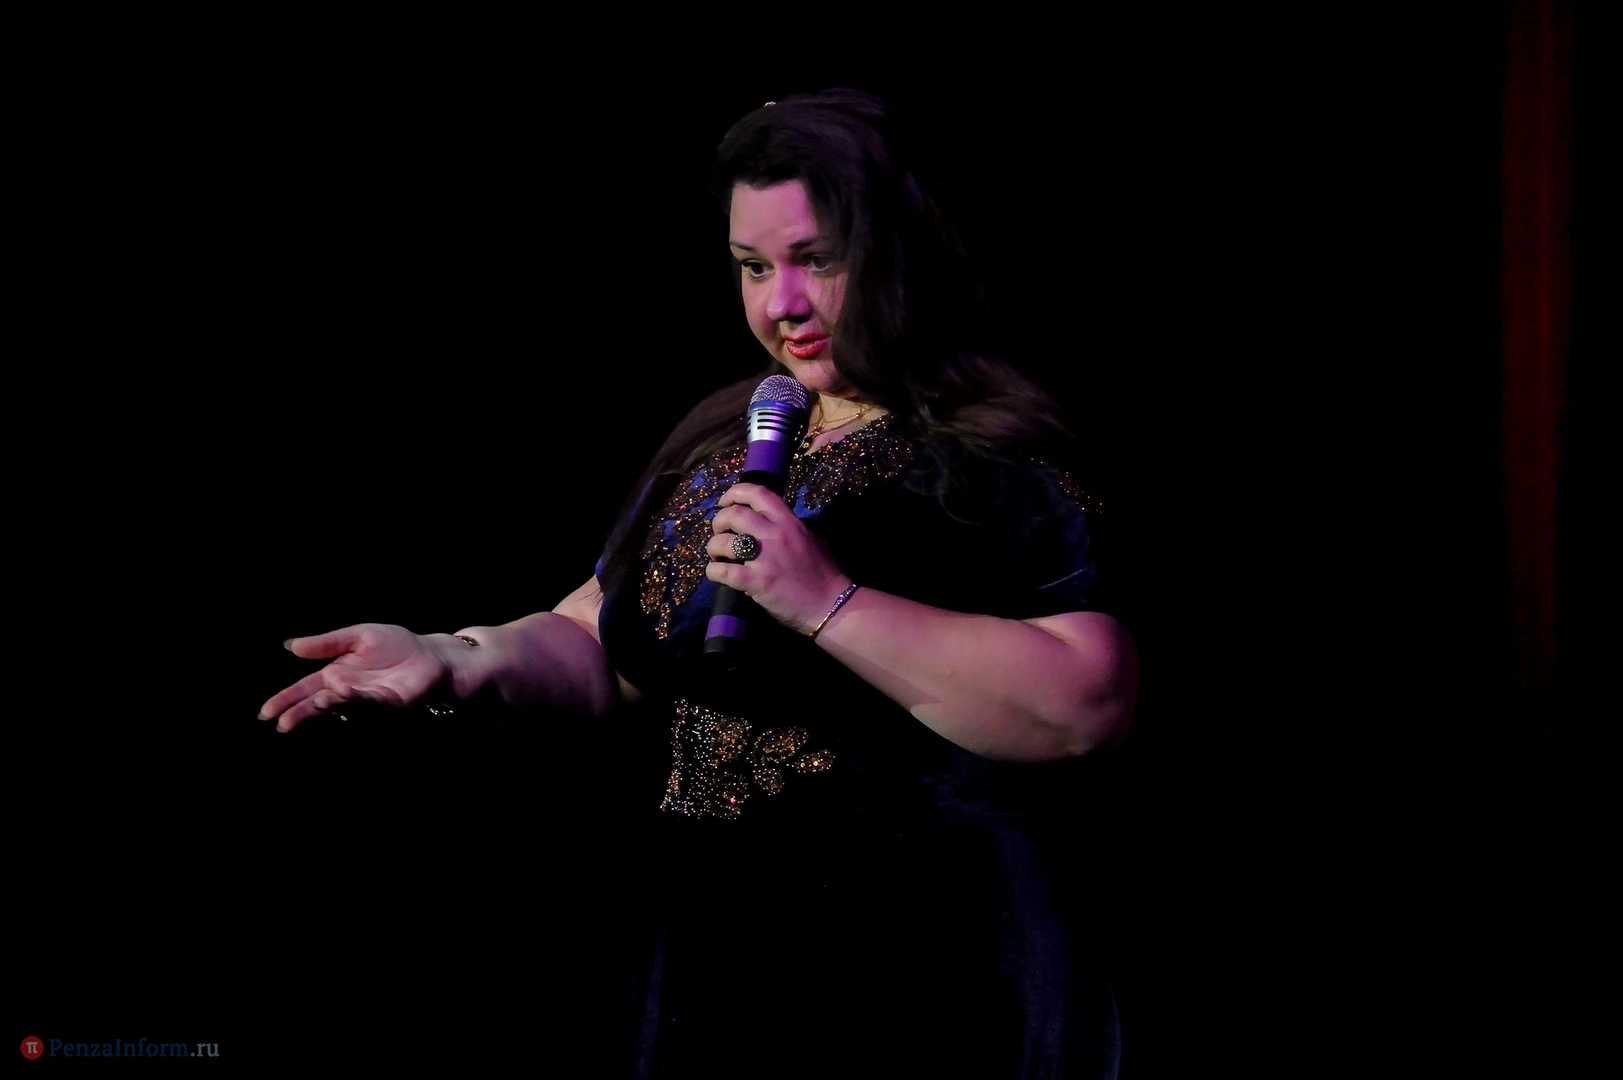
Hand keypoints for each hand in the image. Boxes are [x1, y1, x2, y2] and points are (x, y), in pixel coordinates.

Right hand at [258, 623, 451, 731]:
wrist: (431, 654)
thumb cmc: (396, 645)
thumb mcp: (357, 636)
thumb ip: (326, 642)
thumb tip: (290, 646)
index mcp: (336, 674)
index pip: (305, 689)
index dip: (286, 700)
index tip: (266, 712)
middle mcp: (349, 690)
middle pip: (318, 703)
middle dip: (300, 713)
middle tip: (281, 724)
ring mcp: (368, 698)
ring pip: (343, 704)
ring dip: (326, 707)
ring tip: (311, 707)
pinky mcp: (391, 702)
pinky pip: (371, 701)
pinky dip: (356, 698)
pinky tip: (342, 693)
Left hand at [706, 483, 850, 635]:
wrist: (832, 605)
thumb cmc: (825, 574)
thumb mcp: (811, 539)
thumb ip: (791, 528)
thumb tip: (772, 523)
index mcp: (789, 521)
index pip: (757, 493)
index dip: (735, 493)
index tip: (726, 502)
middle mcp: (775, 534)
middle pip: (733, 514)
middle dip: (718, 521)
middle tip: (719, 533)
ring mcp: (764, 558)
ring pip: (723, 541)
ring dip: (713, 547)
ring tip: (717, 556)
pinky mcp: (757, 582)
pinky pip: (723, 571)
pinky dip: (713, 571)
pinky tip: (717, 574)